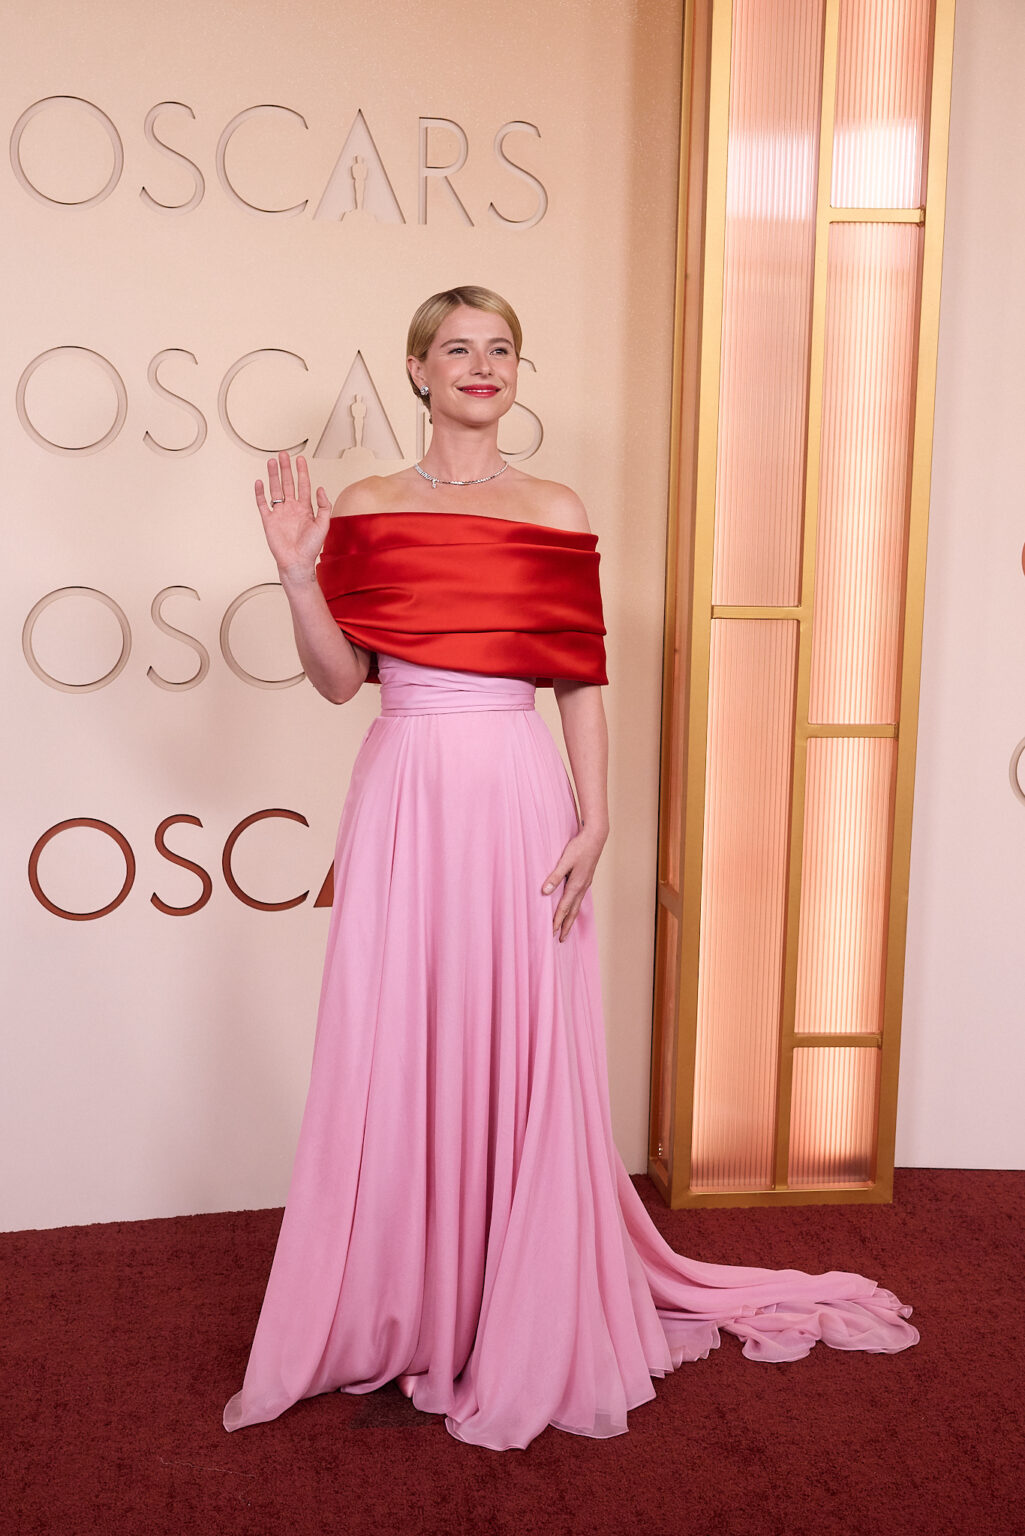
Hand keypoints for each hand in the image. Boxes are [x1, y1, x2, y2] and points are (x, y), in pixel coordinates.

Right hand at [255, 451, 331, 580]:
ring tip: (272, 462)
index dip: (302, 472)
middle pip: (288, 483)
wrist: (297, 562)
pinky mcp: (269, 521)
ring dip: (274, 475)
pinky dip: (260, 493)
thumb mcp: (323, 525)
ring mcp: (280, 513)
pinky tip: (260, 482)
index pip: (303, 485)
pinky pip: (263, 504)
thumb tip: (320, 488)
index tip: (300, 459)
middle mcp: (292, 508)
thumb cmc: (311, 548)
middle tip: (284, 454)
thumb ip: (324, 506)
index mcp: (305, 509)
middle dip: (286, 468)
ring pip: (275, 489)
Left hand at [541, 826, 606, 942]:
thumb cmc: (580, 847)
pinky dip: (574, 907)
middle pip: (573, 911)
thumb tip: (545, 891)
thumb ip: (555, 876)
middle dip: (566, 926)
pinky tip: (572, 907)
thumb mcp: (565, 860)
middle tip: (561, 939)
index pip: (565, 907)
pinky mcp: (586, 879)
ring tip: (566, 928)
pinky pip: (579, 898)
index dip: (558, 920)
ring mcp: (585, 884)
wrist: (596, 837)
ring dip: (571, 918)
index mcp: (576, 884)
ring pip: (577, 905)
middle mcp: (582, 887)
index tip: (552, 932)